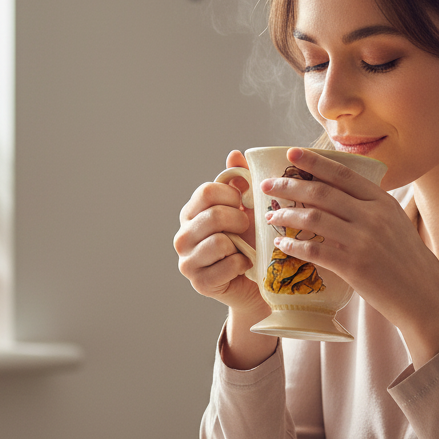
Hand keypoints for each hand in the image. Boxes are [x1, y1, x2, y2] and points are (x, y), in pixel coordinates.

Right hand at [174, 150, 269, 321]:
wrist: (255, 284)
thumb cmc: (249, 243)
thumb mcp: (247, 209)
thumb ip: (239, 182)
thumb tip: (234, 155)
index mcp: (191, 213)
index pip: (207, 191)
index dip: (232, 194)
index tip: (243, 204)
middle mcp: (183, 235)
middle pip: (213, 215)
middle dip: (239, 220)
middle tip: (247, 228)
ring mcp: (187, 261)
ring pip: (218, 241)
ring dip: (240, 244)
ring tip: (244, 247)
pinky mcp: (199, 283)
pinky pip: (226, 266)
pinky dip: (242, 264)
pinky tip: (245, 265)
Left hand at [262, 148, 438, 366]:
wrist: (424, 296)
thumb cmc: (408, 261)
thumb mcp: (396, 224)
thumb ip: (371, 208)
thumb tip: (340, 194)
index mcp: (383, 202)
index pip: (342, 173)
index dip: (314, 161)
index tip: (292, 153)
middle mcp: (372, 216)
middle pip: (321, 192)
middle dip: (289, 185)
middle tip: (268, 186)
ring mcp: (363, 241)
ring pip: (313, 218)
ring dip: (287, 215)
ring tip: (271, 216)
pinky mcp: (354, 266)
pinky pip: (314, 250)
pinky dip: (293, 246)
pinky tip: (282, 245)